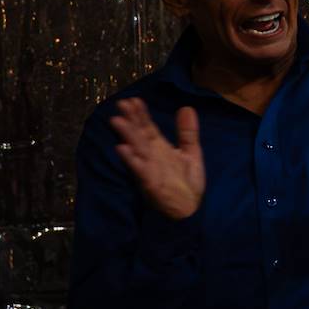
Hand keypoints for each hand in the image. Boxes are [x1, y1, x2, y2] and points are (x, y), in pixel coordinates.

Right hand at [109, 98, 204, 219]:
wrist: (190, 209)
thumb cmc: (187, 182)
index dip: (141, 114)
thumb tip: (186, 107)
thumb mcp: (191, 153)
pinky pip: (139, 170)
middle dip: (131, 120)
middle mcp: (152, 156)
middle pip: (139, 135)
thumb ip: (187, 132)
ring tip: (117, 121)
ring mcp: (149, 168)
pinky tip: (123, 149)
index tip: (134, 100)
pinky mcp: (150, 183)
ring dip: (127, 136)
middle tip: (122, 104)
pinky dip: (132, 160)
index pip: (148, 128)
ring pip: (136, 149)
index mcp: (160, 148)